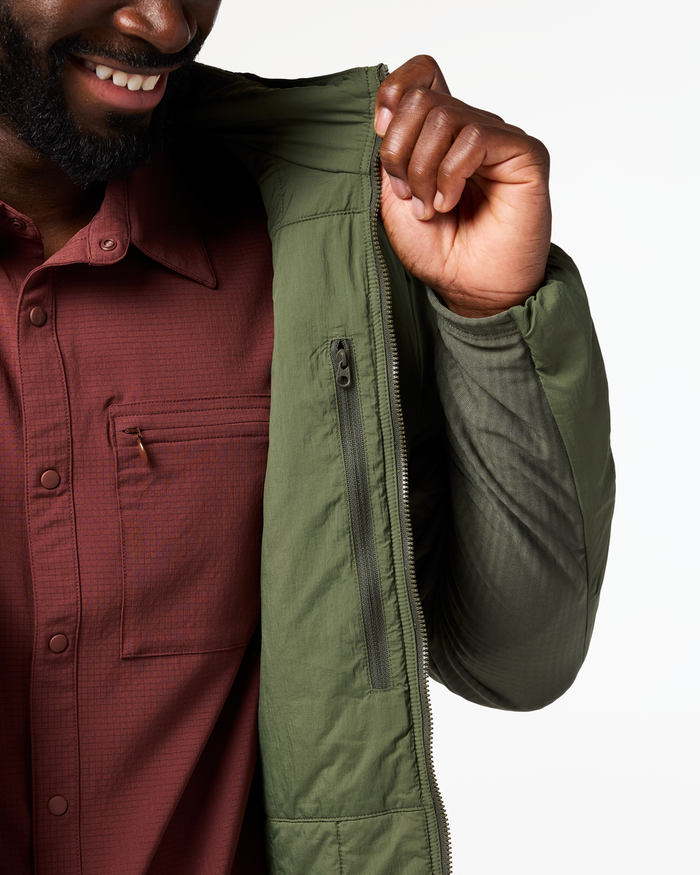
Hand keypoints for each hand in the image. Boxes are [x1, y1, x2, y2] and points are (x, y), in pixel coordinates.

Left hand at [375, 56, 551, 317]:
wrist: (470, 289)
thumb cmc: (438, 249)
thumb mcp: (396, 196)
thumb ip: (392, 150)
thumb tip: (389, 110)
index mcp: (442, 133)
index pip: (422, 74)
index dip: (394, 93)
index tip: (382, 136)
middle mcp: (472, 128)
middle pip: (422, 98)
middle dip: (400, 151)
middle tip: (409, 195)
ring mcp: (499, 138)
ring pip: (444, 116)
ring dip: (423, 170)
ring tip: (432, 207)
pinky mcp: (524, 153)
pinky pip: (475, 137)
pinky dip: (451, 174)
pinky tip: (450, 203)